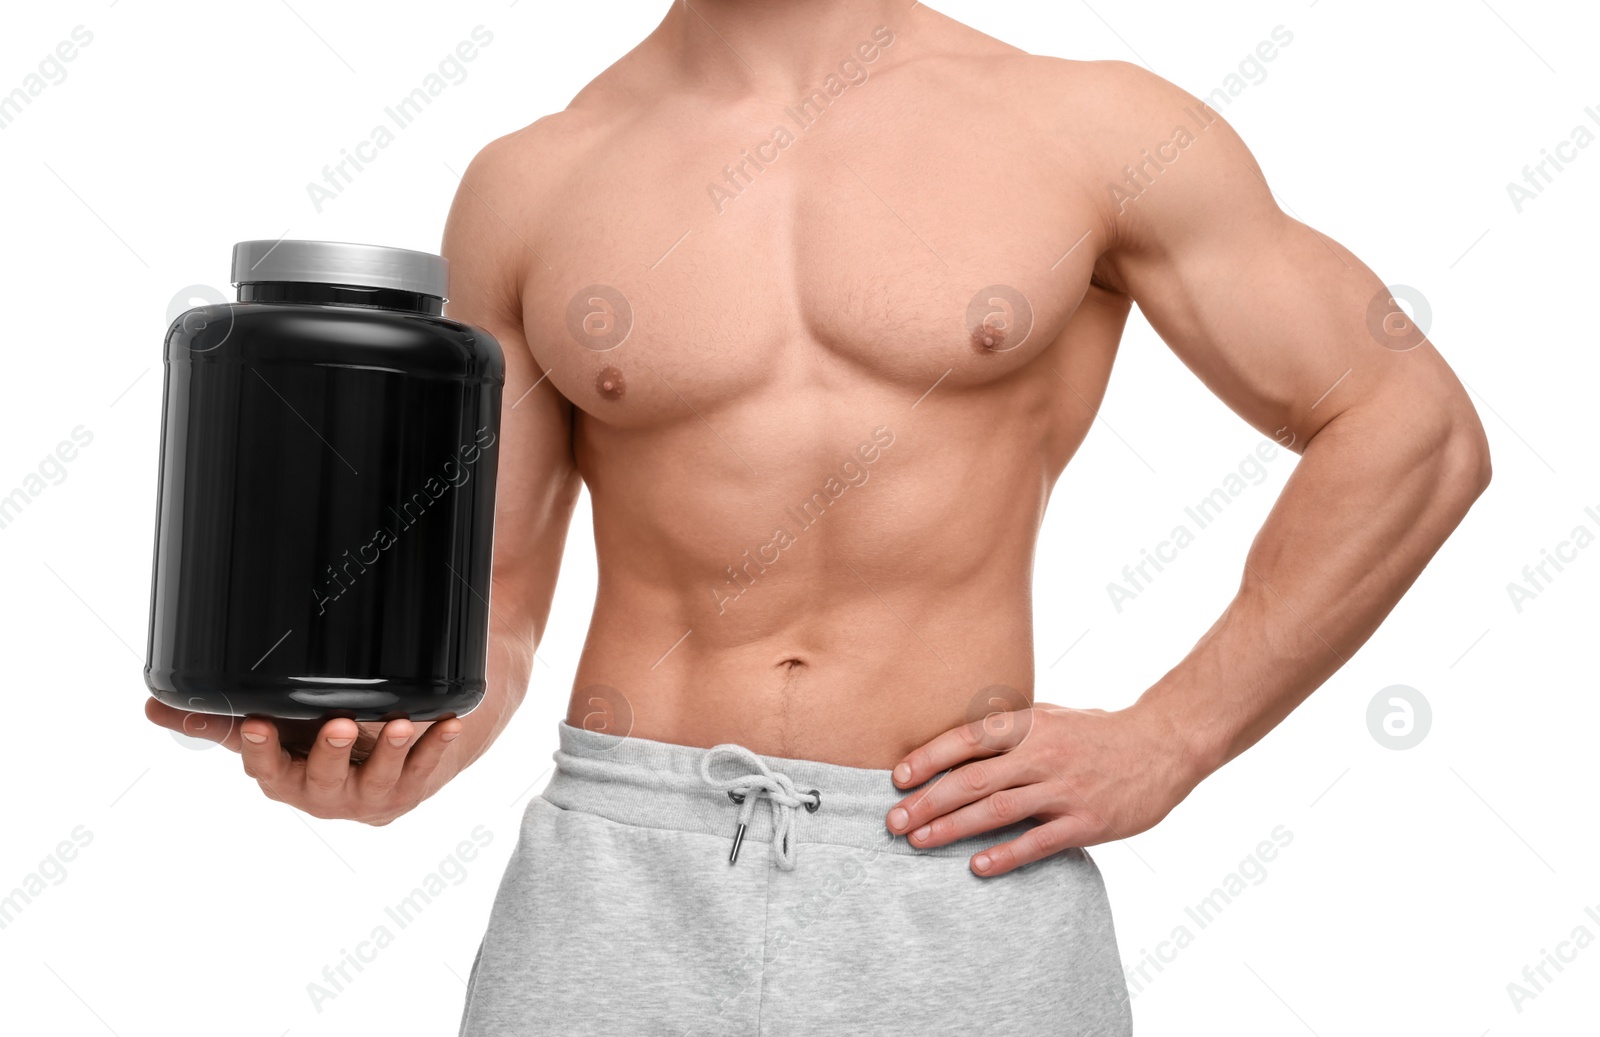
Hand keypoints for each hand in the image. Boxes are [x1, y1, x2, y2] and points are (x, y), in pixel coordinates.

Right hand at [144, 698, 463, 824]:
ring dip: (392, 752)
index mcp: (285, 780)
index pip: (266, 770)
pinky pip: (427, 768)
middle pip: (323, 781)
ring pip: (380, 779)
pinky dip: (437, 745)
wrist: (387, 743)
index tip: (257, 723)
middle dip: (331, 755)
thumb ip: (220, 720)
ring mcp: (371, 797)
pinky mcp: (411, 788)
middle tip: (341, 725)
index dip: (261, 750)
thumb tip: (154, 707)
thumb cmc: (317, 733)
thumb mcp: (273, 726)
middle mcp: (325, 796)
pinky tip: (448, 722)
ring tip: (402, 723)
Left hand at [884, 702, 1206, 876]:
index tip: (898, 779)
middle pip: (973, 779)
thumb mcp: (1051, 717)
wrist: (1164, 745)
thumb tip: (956, 747)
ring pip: (997, 810)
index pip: (968, 739)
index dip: (929, 758)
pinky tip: (977, 866)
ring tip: (919, 842)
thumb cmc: (1098, 733)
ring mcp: (1065, 789)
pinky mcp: (1087, 821)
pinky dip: (1005, 854)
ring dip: (953, 828)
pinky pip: (1038, 841)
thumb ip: (1010, 732)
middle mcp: (1044, 754)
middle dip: (928, 801)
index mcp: (1031, 724)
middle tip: (894, 822)